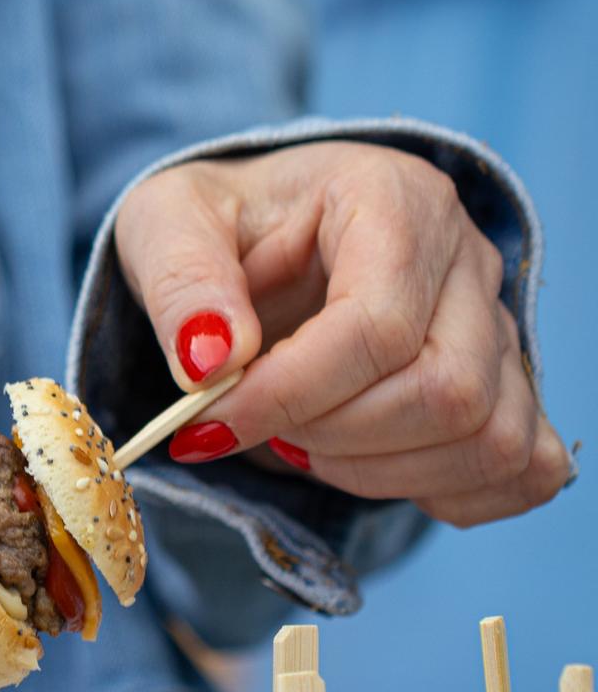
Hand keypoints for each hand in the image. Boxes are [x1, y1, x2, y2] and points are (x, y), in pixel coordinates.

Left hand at [115, 141, 570, 526]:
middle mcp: (466, 257)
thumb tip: (211, 360)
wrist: (261, 236)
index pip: (378, 325)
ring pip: (488, 437)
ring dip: (381, 474)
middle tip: (257, 429)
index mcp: (392, 197)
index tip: (208, 425)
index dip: (290, 394)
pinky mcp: (507, 382)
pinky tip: (369, 469)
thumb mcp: (166, 222)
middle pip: (448, 391)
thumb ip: (181, 280)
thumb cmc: (221, 226)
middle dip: (335, 439)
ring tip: (304, 443)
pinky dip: (448, 494)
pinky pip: (524, 466)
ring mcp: (497, 323)